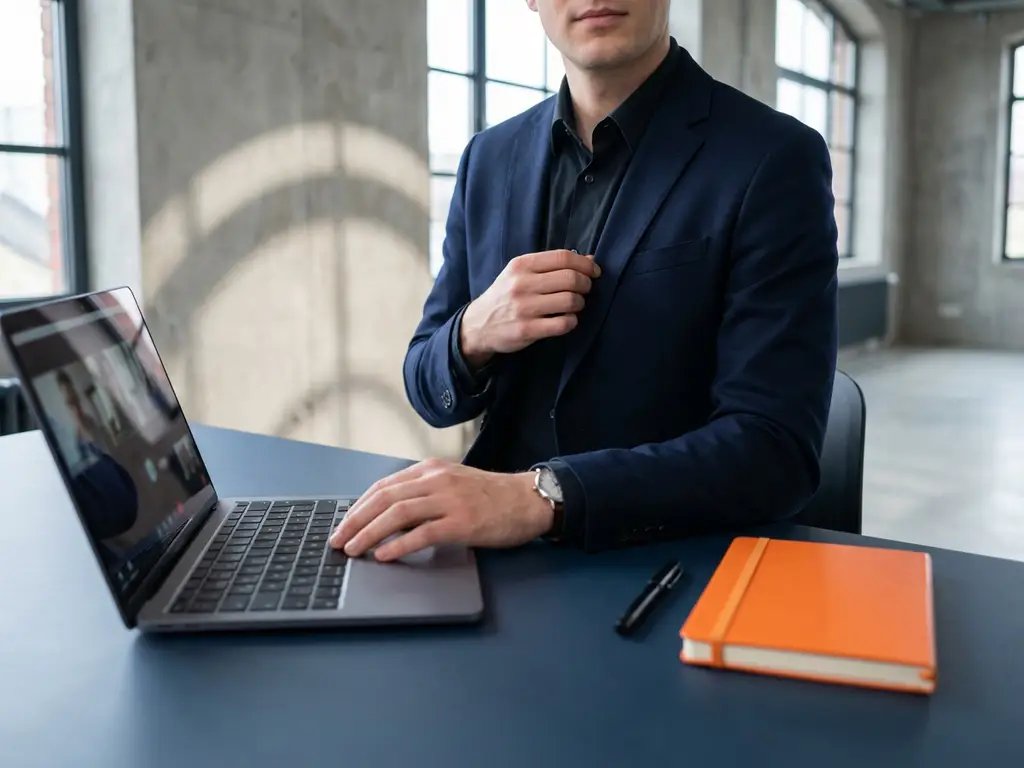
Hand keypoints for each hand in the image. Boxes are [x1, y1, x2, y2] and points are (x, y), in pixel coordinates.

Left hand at [328, 459, 552, 561]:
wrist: (528, 500)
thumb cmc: (491, 496)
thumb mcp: (453, 483)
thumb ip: (424, 492)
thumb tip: (388, 514)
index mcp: (431, 469)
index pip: (383, 486)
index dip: (358, 506)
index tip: (343, 523)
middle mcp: (436, 480)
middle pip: (384, 498)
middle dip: (355, 520)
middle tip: (338, 539)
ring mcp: (449, 500)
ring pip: (397, 514)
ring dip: (369, 533)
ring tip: (353, 549)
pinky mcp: (462, 522)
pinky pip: (422, 533)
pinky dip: (399, 545)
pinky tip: (384, 555)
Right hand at [459, 249, 600, 367]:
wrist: (478, 325)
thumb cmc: (505, 296)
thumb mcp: (520, 274)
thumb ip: (551, 266)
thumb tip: (589, 259)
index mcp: (521, 265)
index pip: (563, 257)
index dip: (585, 264)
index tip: (594, 272)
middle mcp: (522, 284)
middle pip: (571, 278)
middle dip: (586, 284)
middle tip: (585, 290)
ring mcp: (524, 308)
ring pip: (570, 301)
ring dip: (580, 304)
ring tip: (575, 306)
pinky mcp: (527, 330)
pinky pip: (563, 324)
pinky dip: (572, 322)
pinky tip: (567, 320)